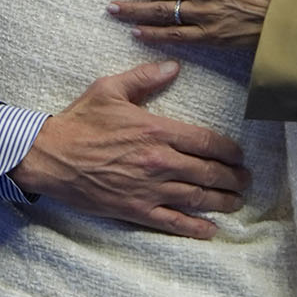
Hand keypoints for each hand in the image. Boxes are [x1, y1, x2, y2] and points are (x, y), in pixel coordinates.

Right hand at [9, 61, 248, 237]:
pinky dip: (195, 228)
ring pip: (197, 197)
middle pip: (208, 172)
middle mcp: (159, 160)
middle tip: (245, 179)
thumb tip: (174, 66)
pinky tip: (210, 229)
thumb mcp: (110, 88)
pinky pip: (172, 222)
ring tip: (236, 200)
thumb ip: (145, 76)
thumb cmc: (80, 121)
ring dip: (222, 200)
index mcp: (156, 129)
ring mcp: (149, 188)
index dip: (229, 150)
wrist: (50, 156)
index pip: (206, 141)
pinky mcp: (135, 209)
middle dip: (233, 177)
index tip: (238, 154)